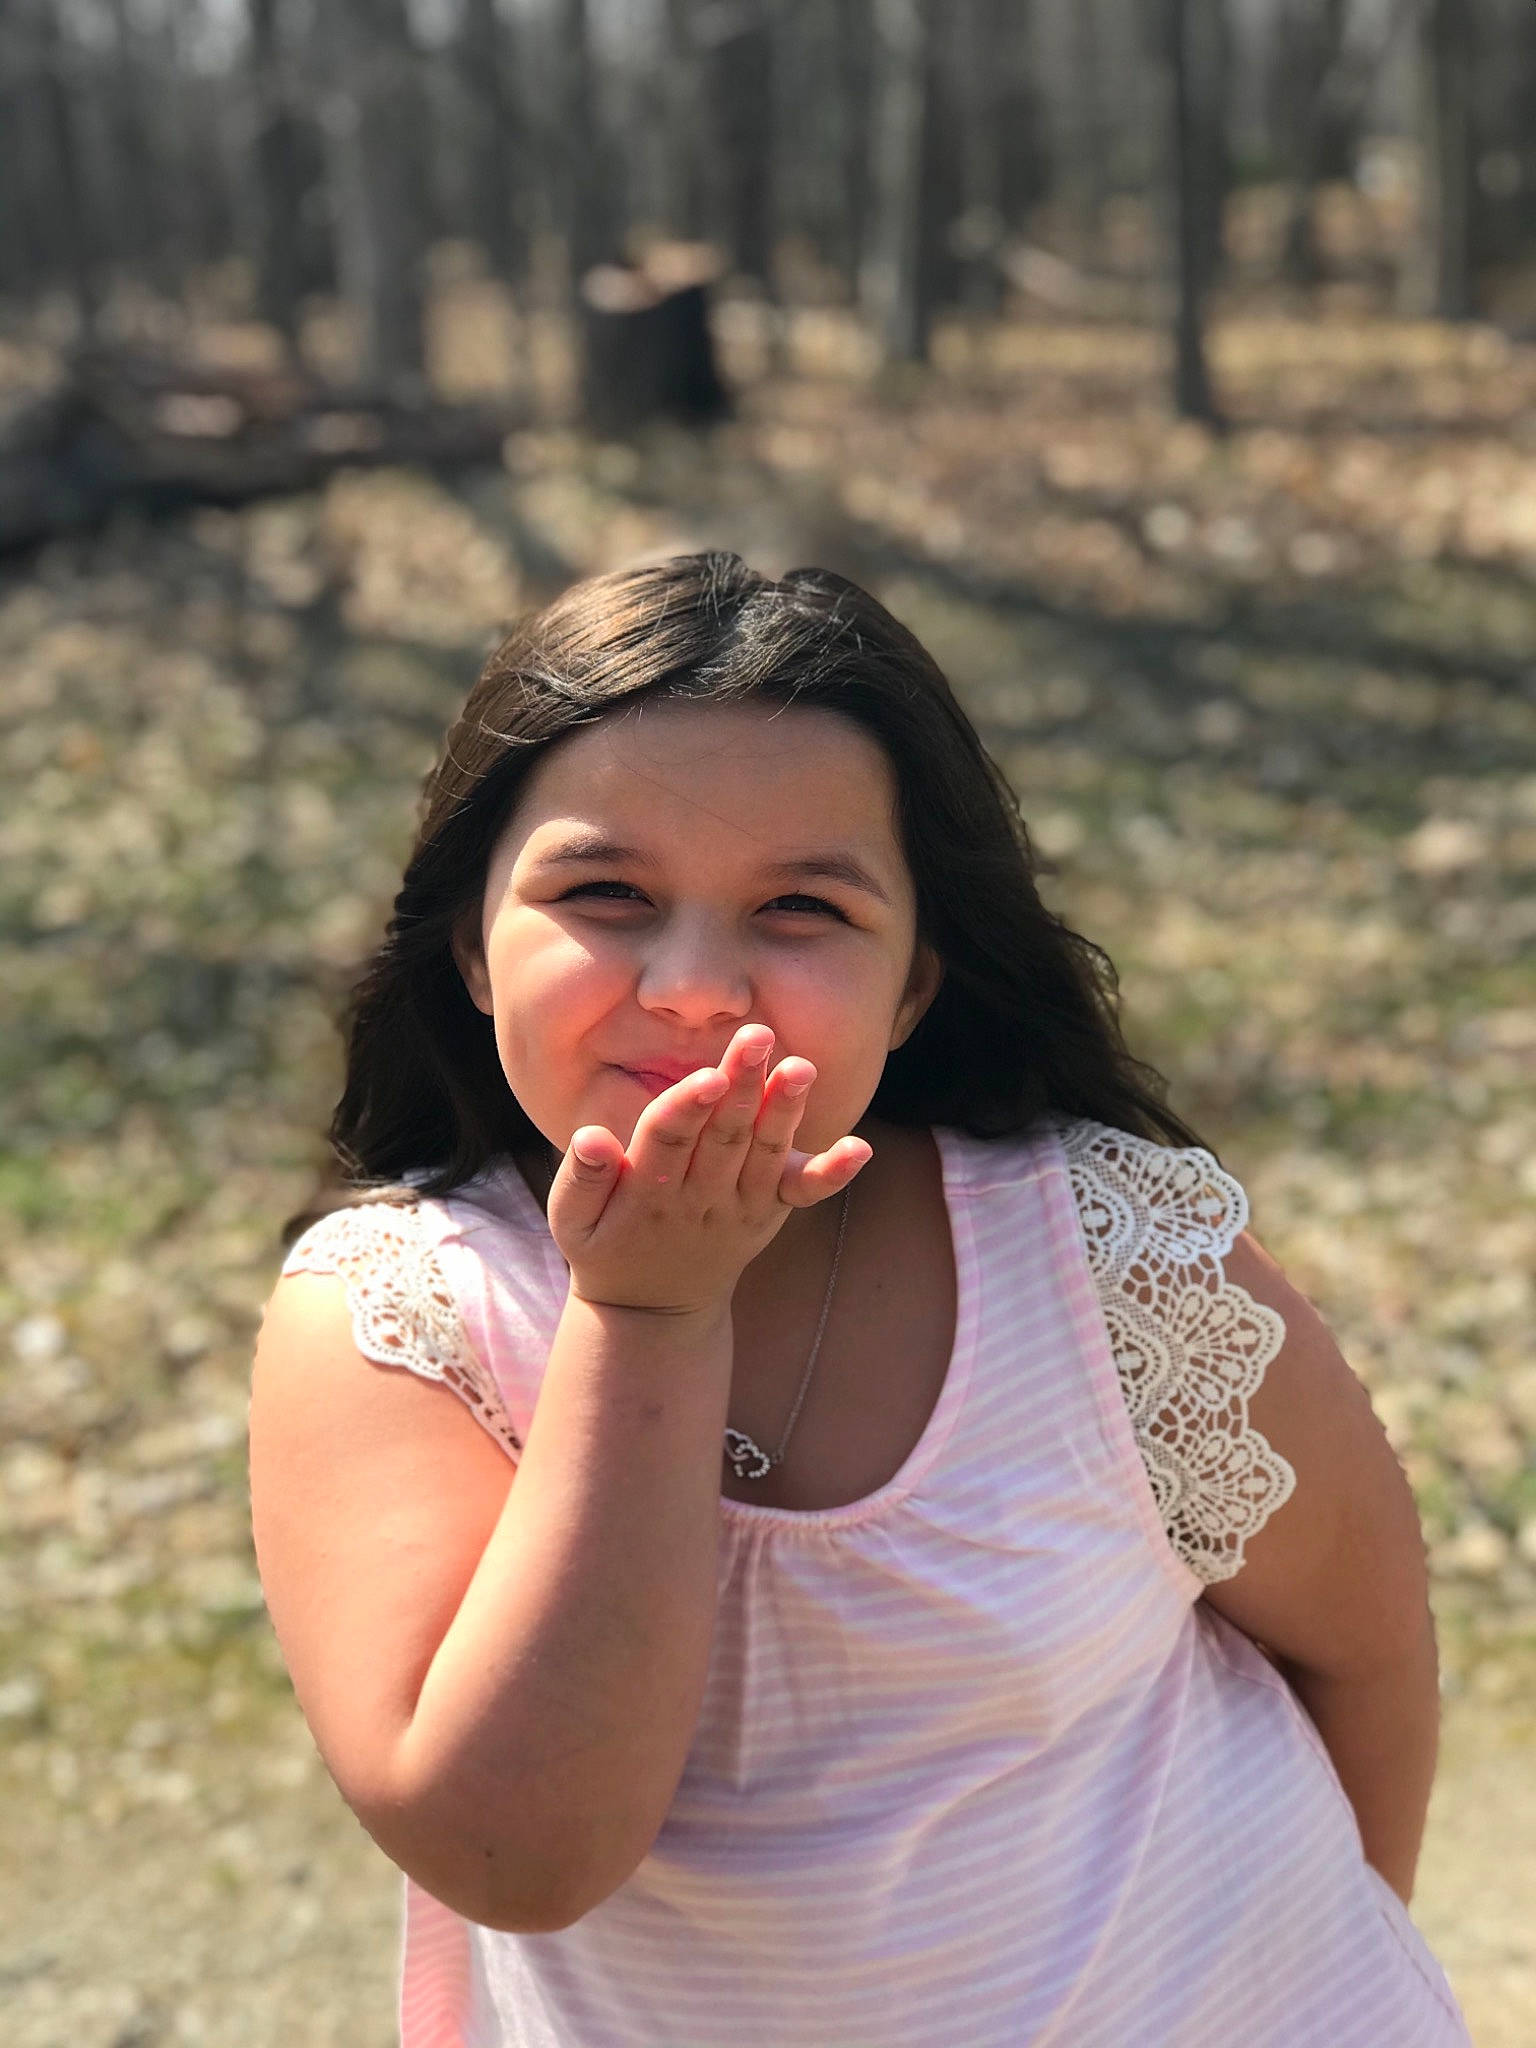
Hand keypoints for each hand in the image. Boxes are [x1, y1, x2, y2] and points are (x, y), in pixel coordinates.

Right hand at [546, 1025, 870, 1316]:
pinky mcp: (769, 1211)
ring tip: (802, 1068)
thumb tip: (593, 1134)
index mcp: (647, 1194)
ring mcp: (741, 1206)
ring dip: (785, 1111)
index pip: (668, 1140)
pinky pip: (803, 1193)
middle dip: (742, 1086)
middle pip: (724, 1136)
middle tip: (758, 1036)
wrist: (654, 1309)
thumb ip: (581, 1177)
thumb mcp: (572, 1221)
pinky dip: (832, 1174)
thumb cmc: (606, 1246)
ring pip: (764, 1153)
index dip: (688, 1107)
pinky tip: (860, 1148)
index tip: (708, 1075)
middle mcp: (700, 1199)